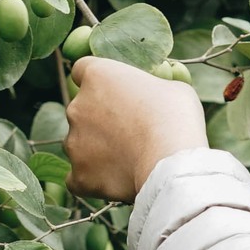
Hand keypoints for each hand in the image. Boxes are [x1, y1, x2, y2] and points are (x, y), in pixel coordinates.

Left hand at [61, 55, 209, 202]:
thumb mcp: (173, 88)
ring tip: (129, 159)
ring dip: (97, 148)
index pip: (83, 71)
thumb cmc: (176, 117)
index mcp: (96, 76)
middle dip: (100, 119)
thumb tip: (154, 95)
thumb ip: (153, 87)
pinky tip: (114, 179)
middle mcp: (76, 107)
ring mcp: (73, 143)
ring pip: (79, 144)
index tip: (116, 92)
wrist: (171, 162)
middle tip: (130, 130)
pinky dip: (93, 177)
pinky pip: (78, 177)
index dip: (100, 82)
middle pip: (81, 110)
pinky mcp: (79, 175)